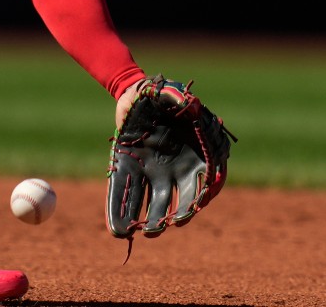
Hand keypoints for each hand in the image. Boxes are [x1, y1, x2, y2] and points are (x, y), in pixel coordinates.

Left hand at [105, 75, 234, 240]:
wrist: (136, 92)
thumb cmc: (160, 93)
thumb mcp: (171, 92)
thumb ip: (180, 99)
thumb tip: (189, 104)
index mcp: (195, 152)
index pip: (208, 180)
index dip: (203, 195)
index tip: (196, 207)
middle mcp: (178, 168)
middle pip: (182, 198)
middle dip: (175, 216)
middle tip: (163, 228)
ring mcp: (155, 171)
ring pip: (157, 202)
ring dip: (152, 220)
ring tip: (144, 233)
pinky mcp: (131, 169)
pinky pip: (129, 191)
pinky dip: (123, 208)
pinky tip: (117, 226)